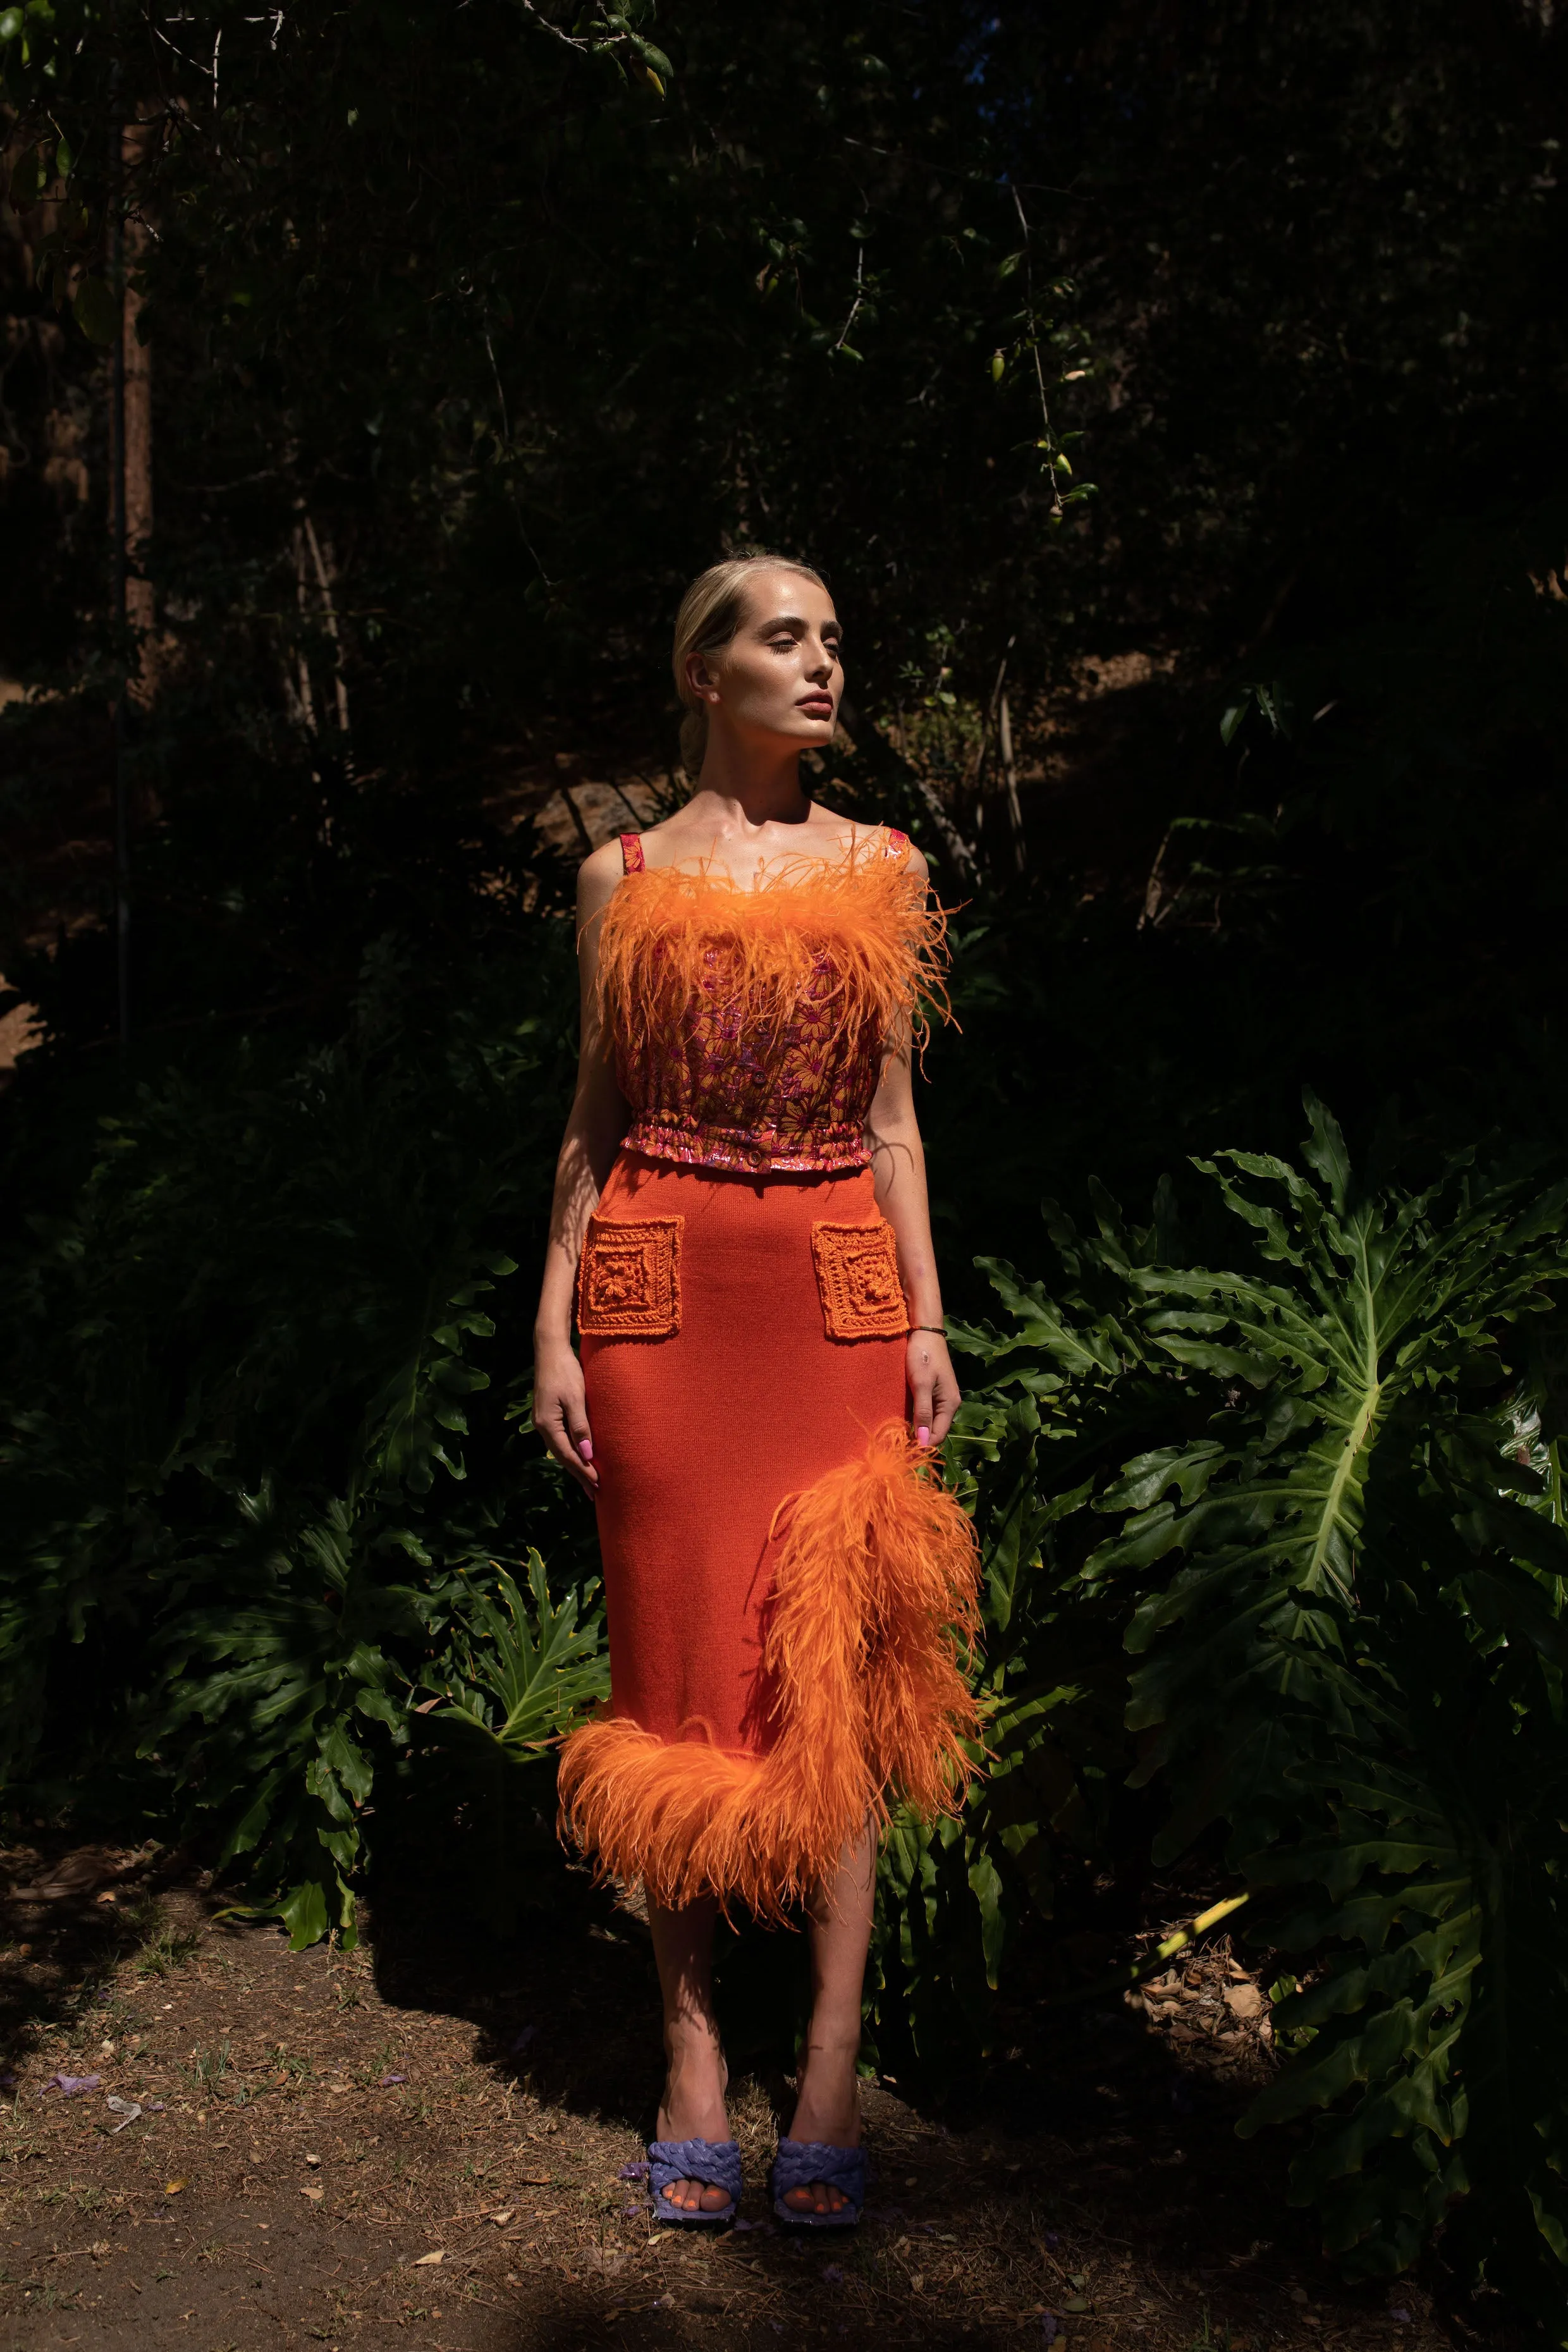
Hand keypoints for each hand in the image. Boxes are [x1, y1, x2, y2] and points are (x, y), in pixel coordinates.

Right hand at [532, 1334, 598, 1493]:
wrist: (550, 1351)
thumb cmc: (565, 1371)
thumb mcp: (576, 1398)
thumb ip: (580, 1426)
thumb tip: (587, 1453)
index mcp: (547, 1424)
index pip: (568, 1455)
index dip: (583, 1471)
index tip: (598, 1485)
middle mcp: (542, 1426)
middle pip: (563, 1457)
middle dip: (580, 1474)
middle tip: (595, 1493)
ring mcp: (544, 1421)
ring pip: (562, 1449)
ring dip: (576, 1465)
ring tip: (590, 1480)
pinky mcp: (549, 1415)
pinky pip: (562, 1440)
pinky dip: (573, 1452)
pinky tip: (581, 1456)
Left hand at [906, 1329, 959, 1448]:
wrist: (924, 1331)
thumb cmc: (922, 1355)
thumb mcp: (921, 1384)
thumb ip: (922, 1411)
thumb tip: (922, 1440)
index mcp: (949, 1404)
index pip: (938, 1436)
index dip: (923, 1446)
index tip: (904, 1453)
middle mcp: (948, 1404)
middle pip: (934, 1431)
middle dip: (919, 1440)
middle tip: (897, 1448)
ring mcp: (941, 1398)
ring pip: (929, 1422)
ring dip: (916, 1430)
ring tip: (897, 1437)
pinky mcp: (933, 1392)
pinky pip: (926, 1412)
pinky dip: (915, 1419)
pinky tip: (902, 1421)